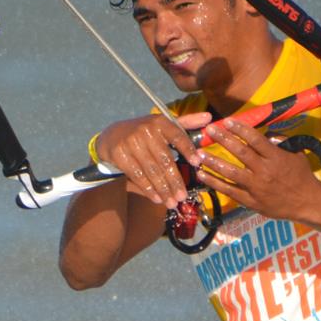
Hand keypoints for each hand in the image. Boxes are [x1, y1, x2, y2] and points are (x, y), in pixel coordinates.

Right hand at [97, 110, 213, 207]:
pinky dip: (148, 189)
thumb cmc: (144, 133)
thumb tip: (209, 117)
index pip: (177, 135)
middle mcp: (145, 130)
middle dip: (175, 181)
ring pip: (152, 171)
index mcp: (160, 122)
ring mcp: (131, 142)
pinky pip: (137, 175)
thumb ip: (186, 123)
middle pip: (165, 160)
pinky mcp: (119, 154)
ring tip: (172, 203)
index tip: (197, 163)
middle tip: (183, 197)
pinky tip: (157, 199)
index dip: (187, 149)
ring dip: (163, 189)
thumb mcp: (163, 125)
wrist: (112, 136)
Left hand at [196, 118, 320, 223]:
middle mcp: (264, 171)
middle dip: (223, 139)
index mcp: (276, 157)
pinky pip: (228, 190)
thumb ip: (280, 142)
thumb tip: (265, 132)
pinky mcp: (250, 201)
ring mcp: (256, 187)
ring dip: (213, 162)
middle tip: (209, 130)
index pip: (255, 139)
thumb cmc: (301, 176)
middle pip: (240, 152)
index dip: (240, 129)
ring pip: (230, 172)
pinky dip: (214, 182)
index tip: (226, 121)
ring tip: (199, 153)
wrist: (307, 203)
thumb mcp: (296, 154)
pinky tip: (201, 175)